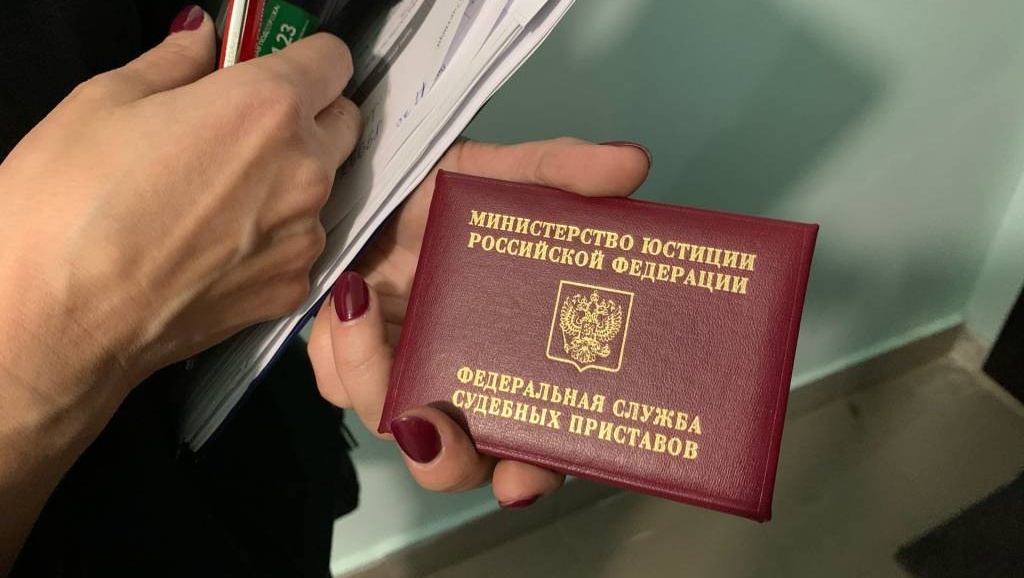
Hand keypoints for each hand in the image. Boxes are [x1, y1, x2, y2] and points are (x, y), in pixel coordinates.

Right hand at [0, 10, 357, 424]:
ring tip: (219, 197)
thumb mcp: (106, 100)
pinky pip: (302, 246)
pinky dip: (275, 239)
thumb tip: (203, 37)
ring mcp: (305, 237)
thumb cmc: (67, 203)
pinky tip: (218, 247)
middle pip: (342, 124)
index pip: (332, 60)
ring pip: (325, 190)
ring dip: (291, 182)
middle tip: (246, 129)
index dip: (304, 59)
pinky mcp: (292, 289)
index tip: (275, 68)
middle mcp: (305, 171)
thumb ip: (174, 61)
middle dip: (308, 116)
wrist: (57, 321)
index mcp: (268, 107)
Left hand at [308, 138, 650, 506]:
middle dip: (447, 461)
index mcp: (509, 356)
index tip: (524, 477)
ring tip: (371, 326)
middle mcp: (458, 375)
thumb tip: (632, 162)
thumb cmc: (449, 188)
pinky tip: (353, 298)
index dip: (533, 470)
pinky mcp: (348, 347)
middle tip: (435, 430)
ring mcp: (404, 365)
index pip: (533, 439)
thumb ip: (563, 171)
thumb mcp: (506, 173)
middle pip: (457, 459)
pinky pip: (336, 377)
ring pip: (390, 422)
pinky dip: (342, 351)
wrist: (374, 167)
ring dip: (381, 394)